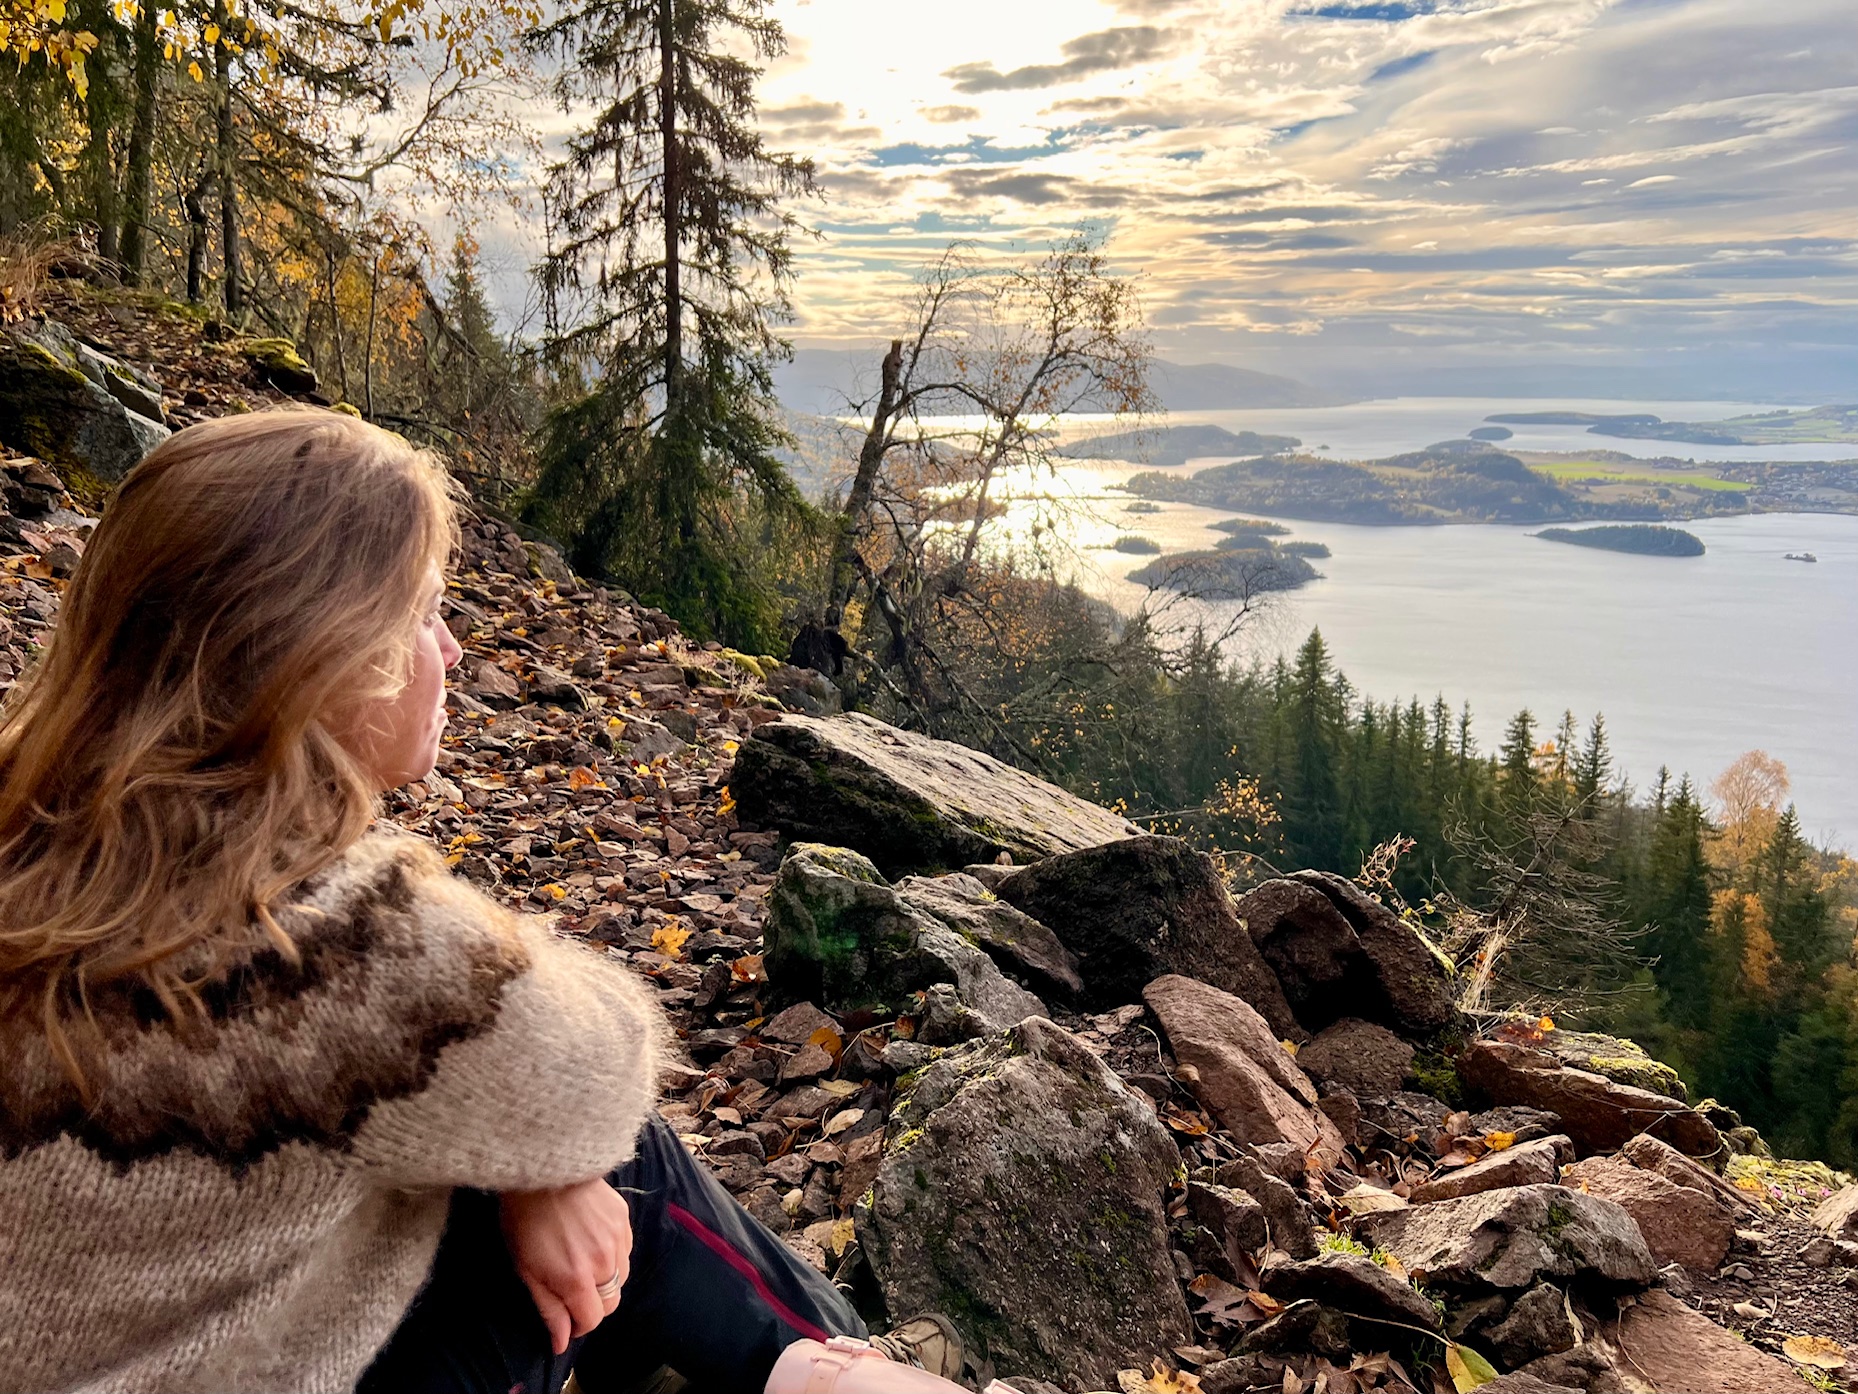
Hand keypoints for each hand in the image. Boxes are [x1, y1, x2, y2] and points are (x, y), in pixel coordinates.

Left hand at [499, 1178, 633, 1354]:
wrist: (543, 1167)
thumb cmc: (524, 1220)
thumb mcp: (526, 1270)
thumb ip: (549, 1309)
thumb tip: (562, 1343)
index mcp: (577, 1280)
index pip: (594, 1319)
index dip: (579, 1324)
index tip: (567, 1316)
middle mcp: (604, 1262)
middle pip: (612, 1301)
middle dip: (594, 1303)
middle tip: (572, 1288)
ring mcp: (618, 1238)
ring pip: (621, 1275)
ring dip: (605, 1278)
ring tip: (582, 1261)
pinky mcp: (624, 1217)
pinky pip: (625, 1248)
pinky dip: (613, 1253)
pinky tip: (592, 1239)